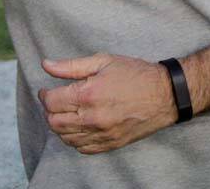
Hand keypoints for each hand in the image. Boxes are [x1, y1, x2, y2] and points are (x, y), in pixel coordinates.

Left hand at [38, 54, 177, 154]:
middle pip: (54, 122)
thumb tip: (46, 65)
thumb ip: (71, 66)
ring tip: (65, 112)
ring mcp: (102, 134)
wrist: (164, 95)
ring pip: (66, 138)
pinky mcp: (110, 144)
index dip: (44, 95)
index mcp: (89, 94)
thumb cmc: (135, 74)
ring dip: (59, 126)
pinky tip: (77, 127)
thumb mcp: (103, 61)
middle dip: (49, 111)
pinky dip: (74, 139)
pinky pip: (82, 149)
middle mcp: (93, 118)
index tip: (46, 90)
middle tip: (54, 100)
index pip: (52, 102)